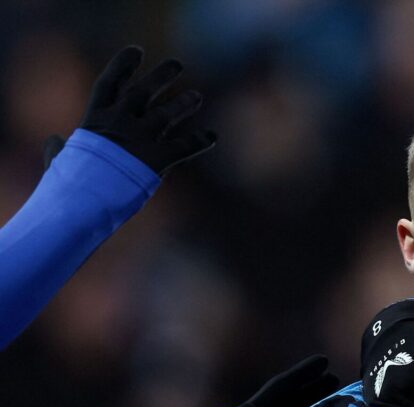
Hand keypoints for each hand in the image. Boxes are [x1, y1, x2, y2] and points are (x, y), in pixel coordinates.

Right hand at [44, 46, 215, 173]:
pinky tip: (211, 136)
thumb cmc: (69, 185)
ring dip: (184, 104)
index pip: (111, 82)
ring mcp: (141, 138)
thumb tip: (54, 140)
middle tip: (177, 65)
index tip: (136, 51)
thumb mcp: (59, 160)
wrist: (83, 201)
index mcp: (96, 118)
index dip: (123, 64)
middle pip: (145, 91)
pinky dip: (200, 140)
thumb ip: (60, 149)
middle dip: (161, 76)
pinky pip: (186, 146)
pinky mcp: (158, 158)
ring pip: (168, 114)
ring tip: (196, 97)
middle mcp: (120, 121)